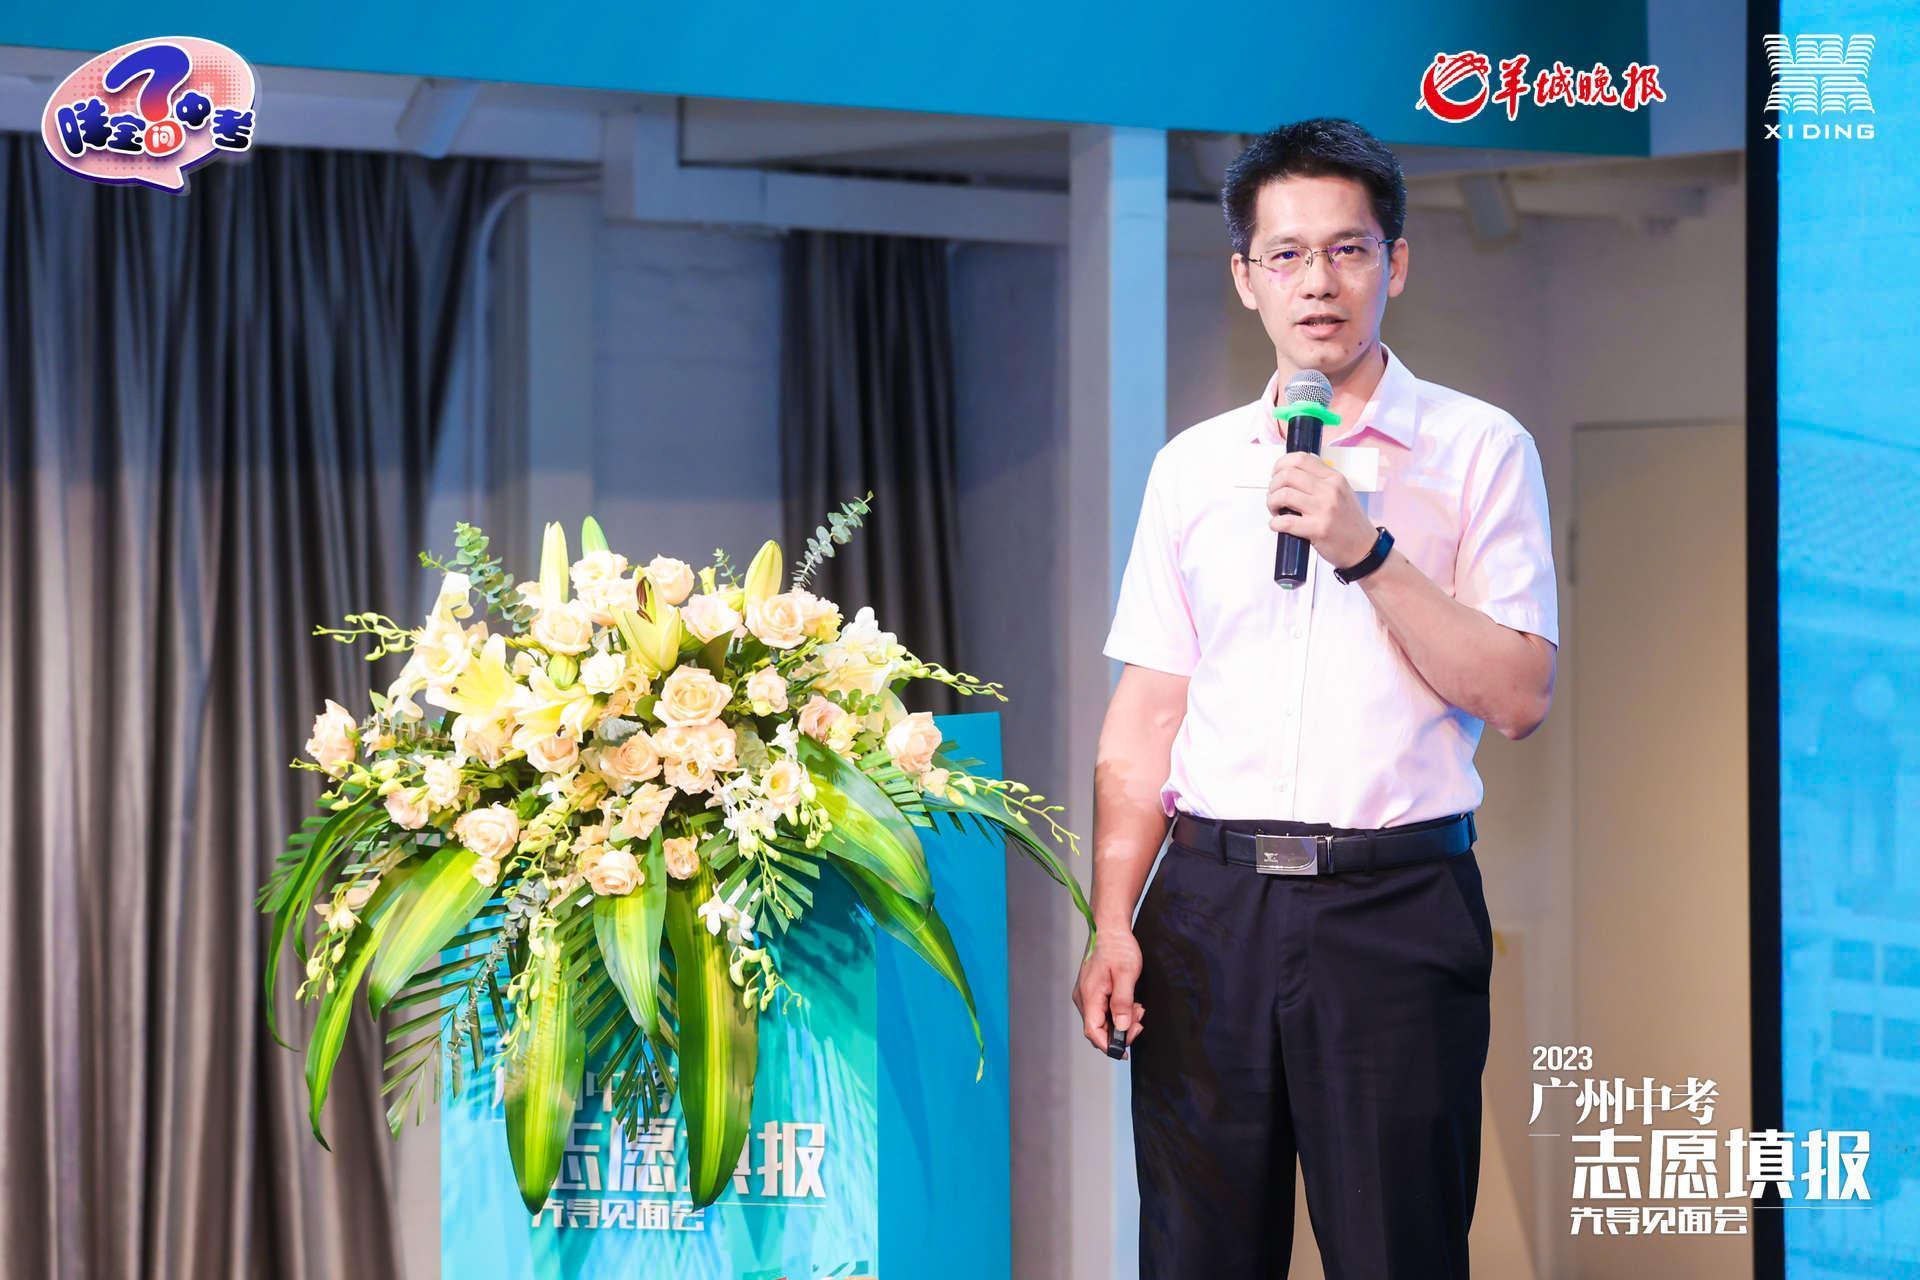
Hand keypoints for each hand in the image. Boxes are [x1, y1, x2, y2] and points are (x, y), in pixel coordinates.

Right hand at [1072, 926, 1145, 1057]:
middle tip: (1140, 1022)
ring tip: (1138, 1008)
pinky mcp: (1093, 991)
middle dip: (1120, 1031)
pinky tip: (1131, 1004)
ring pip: (1103, 1021)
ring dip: (1121, 1021)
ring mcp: (1087, 995)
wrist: (1111, 928)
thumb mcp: (1126, 975)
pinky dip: (1118, 1012)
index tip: (1125, 1052)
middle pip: (1098, 1029)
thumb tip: (1121, 1027)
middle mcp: (1084, 998)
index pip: (1093, 1031)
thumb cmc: (1118, 948)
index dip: (1109, 1046)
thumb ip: (1123, 1003)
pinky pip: (1104, 1011)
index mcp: (1090, 995)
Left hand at [1267, 451, 1375, 571]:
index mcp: (1334, 478)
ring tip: (1276, 511)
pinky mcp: (1318, 529)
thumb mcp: (1342, 492)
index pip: (1300, 458)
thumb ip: (1321, 480)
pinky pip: (1286, 521)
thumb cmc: (1350, 523)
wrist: (1365, 548)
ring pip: (1283, 495)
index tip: (1276, 475)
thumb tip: (1294, 471)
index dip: (1281, 464)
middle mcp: (1330, 490)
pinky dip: (1275, 523)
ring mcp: (1324, 509)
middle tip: (1274, 497)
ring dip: (1272, 503)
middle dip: (1272, 486)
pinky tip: (1278, 525)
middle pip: (1287, 475)